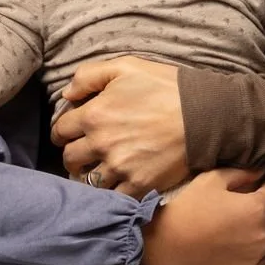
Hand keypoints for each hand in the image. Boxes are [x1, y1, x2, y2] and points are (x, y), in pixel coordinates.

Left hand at [53, 57, 189, 192]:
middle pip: (69, 159)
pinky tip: (116, 185)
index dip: (63, 131)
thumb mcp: (126, 66)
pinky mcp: (139, 184)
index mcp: (94, 114)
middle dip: (73, 155)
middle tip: (83, 154)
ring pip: (87, 182)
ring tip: (98, 171)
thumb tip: (67, 94)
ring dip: (89, 176)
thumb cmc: (166, 87)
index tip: (70, 134)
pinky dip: (111, 194)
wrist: (203, 114)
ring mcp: (119, 167)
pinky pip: (113, 197)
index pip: (61, 130)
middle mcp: (101, 144)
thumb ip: (89, 75)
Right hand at [139, 166, 264, 264]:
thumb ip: (241, 173)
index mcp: (255, 208)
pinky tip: (248, 240)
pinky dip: (262, 247)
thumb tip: (260, 172)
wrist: (167, 245)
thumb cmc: (188, 209)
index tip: (259, 183)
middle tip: (254, 200)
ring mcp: (255, 255)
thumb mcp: (212, 180)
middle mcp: (261, 233)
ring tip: (252, 221)